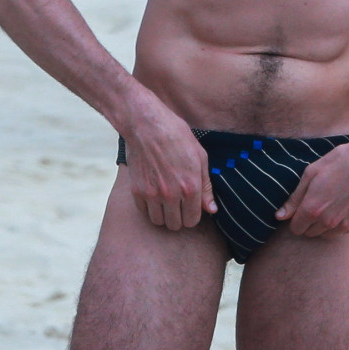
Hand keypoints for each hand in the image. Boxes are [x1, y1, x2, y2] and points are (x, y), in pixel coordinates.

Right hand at [121, 96, 215, 230]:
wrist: (147, 125)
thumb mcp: (200, 157)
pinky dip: (149, 207)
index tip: (190, 208)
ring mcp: (152, 194)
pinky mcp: (137, 190)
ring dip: (163, 215)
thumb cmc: (177, 137)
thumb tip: (211, 210)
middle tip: (178, 205)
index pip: (192, 220)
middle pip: (175, 225)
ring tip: (165, 202)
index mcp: (190, 187)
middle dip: (178, 218)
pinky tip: (153, 195)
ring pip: (158, 221)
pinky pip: (144, 212)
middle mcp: (171, 194)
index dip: (193, 216)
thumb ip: (206, 187)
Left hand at [276, 132, 348, 238]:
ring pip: (326, 234)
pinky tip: (347, 203)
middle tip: (318, 202)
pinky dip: (342, 222)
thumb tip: (279, 217)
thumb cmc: (341, 161)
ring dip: (325, 224)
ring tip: (333, 202)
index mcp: (313, 208)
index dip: (296, 219)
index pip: (295, 228)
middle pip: (309, 233)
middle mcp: (328, 221)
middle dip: (310, 222)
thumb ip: (294, 199)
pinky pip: (343, 230)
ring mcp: (345, 225)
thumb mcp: (311, 173)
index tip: (302, 208)